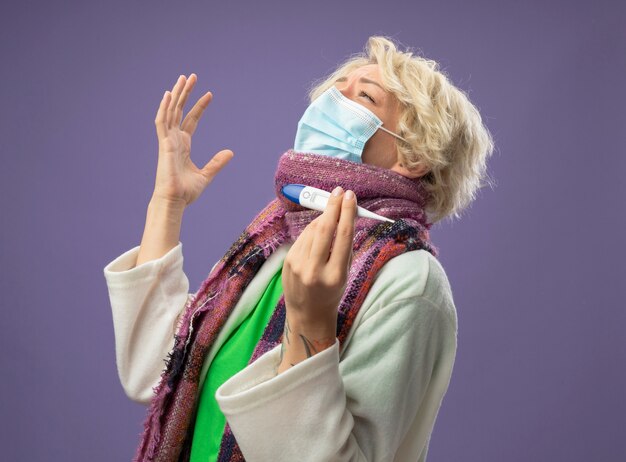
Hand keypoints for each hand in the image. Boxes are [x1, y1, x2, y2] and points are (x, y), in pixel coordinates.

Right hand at [152, 74, 233, 207]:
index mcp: (182, 145)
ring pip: (170, 111)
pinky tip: (169, 94)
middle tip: (192, 76)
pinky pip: (162, 122)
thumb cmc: (186, 192)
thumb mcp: (206, 175)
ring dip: (176, 95)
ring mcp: (167, 141)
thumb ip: (217, 163)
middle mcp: (174, 140)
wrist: (174, 201)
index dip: (199, 107)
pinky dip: (164, 108)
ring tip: (183, 78)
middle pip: (179, 111)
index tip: (209, 94)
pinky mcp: (163, 144)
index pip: (190, 120)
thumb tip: (230, 152)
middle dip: (185, 93)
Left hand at [278, 187, 356, 372]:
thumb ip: (344, 246)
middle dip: (333, 207)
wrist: (308, 312)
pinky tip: (319, 226)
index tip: (350, 197)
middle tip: (339, 192)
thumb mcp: (344, 272)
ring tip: (332, 208)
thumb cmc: (331, 291)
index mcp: (335, 275)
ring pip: (313, 230)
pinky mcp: (288, 261)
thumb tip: (344, 215)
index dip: (347, 213)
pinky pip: (303, 237)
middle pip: (325, 228)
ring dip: (324, 216)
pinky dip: (313, 229)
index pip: (342, 236)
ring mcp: (298, 265)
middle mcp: (315, 269)